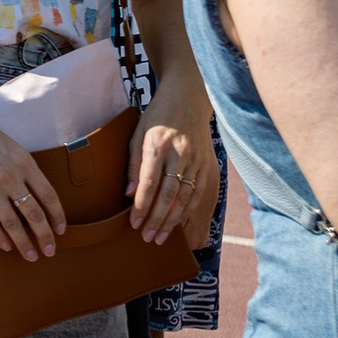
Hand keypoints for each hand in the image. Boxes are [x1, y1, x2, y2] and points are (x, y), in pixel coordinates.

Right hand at [0, 96, 67, 259]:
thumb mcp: (10, 145)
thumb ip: (23, 168)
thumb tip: (33, 192)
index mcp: (24, 162)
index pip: (49, 195)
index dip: (57, 216)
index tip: (60, 230)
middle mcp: (11, 177)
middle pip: (34, 214)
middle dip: (44, 236)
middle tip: (50, 251)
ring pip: (12, 223)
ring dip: (23, 242)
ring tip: (31, 255)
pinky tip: (6, 246)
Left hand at [127, 81, 215, 244]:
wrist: (187, 99)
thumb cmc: (156, 117)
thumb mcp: (137, 134)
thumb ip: (133, 165)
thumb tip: (129, 195)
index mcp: (157, 144)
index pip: (149, 182)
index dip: (142, 206)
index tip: (134, 223)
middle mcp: (179, 153)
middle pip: (169, 194)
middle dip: (157, 219)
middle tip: (147, 237)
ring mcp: (196, 160)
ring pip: (185, 197)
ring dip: (173, 220)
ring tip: (161, 236)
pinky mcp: (207, 164)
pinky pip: (198, 192)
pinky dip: (188, 210)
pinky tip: (180, 223)